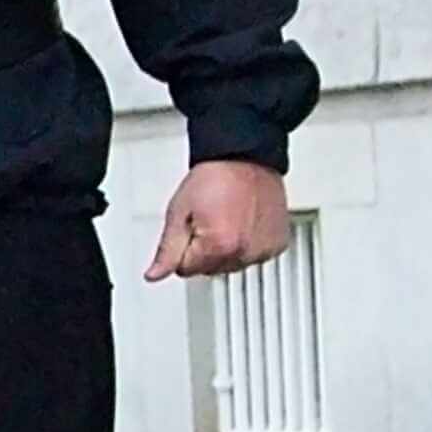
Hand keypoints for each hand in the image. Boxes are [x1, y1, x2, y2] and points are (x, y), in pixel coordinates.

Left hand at [146, 160, 293, 283]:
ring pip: (233, 265)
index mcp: (219, 247)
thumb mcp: (179, 212)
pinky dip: (249, 244)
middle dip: (205, 250)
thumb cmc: (215, 177)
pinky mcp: (277, 244)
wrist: (245, 156)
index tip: (191, 226)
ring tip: (228, 218)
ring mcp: (264, 250)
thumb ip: (167, 250)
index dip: (183, 247)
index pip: (186, 270)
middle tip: (210, 219)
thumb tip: (154, 275)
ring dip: (228, 248)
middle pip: (211, 270)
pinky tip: (245, 222)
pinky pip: (255, 256)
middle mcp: (245, 253)